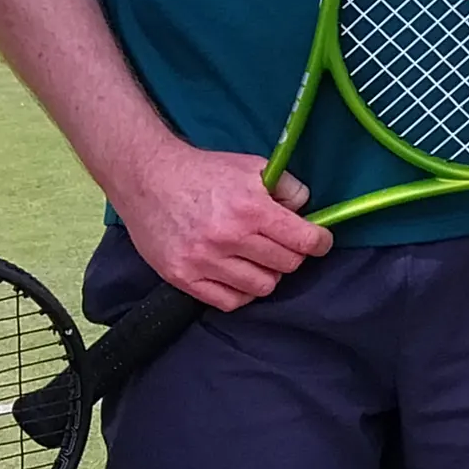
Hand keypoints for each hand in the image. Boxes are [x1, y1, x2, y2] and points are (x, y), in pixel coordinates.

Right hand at [114, 137, 328, 310]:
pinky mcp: (183, 277)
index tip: (319, 242)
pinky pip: (229, 302)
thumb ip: (287, 187)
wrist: (148, 178)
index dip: (320, 243)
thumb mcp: (251, 166)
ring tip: (256, 259)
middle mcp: (229, 238)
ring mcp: (204, 261)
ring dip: (266, 274)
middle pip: (286, 266)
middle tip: (281, 245)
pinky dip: (240, 291)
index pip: (304, 241)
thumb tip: (307, 212)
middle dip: (291, 255)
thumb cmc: (203, 172)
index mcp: (251, 209)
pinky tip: (236, 274)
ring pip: (261, 287)